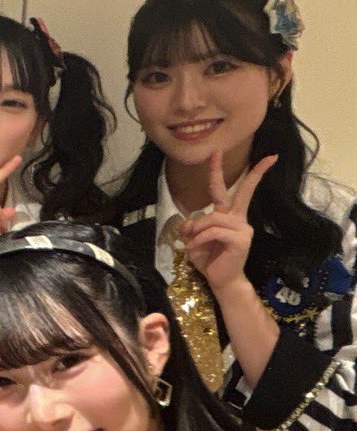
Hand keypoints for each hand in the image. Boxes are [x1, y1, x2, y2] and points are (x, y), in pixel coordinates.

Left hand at [181, 153, 276, 295]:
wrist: (222, 280)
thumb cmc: (209, 259)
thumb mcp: (193, 241)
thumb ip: (190, 228)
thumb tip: (188, 221)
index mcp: (228, 215)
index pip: (229, 190)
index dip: (226, 171)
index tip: (227, 152)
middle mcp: (238, 218)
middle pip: (238, 191)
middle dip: (225, 171)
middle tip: (216, 150)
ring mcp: (242, 228)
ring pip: (212, 218)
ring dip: (197, 231)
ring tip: (194, 244)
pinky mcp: (241, 239)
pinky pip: (213, 232)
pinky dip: (199, 240)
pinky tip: (197, 249)